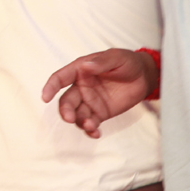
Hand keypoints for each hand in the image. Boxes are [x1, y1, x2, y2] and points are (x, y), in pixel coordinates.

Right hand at [42, 47, 157, 138]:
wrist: (144, 76)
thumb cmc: (127, 62)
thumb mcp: (116, 57)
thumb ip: (101, 62)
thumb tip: (86, 66)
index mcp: (80, 71)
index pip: (60, 78)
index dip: (51, 87)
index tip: (45, 97)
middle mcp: (81, 87)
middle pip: (66, 101)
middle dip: (66, 111)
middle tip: (70, 118)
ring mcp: (89, 101)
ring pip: (77, 114)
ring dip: (79, 122)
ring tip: (91, 126)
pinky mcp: (100, 113)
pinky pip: (90, 123)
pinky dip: (90, 130)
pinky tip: (95, 133)